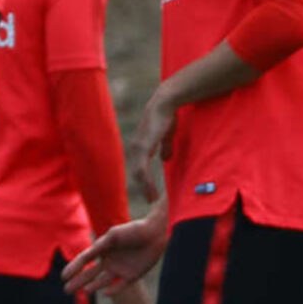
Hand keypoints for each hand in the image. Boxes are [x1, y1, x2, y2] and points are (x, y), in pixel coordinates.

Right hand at [61, 211, 167, 295]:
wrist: (155, 234)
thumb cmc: (134, 230)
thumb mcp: (113, 235)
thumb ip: (100, 243)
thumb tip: (88, 247)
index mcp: (101, 249)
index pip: (84, 260)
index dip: (74, 268)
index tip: (64, 276)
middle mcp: (108, 260)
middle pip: (89, 274)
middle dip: (78, 282)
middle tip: (66, 290)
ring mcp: (119, 269)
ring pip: (101, 281)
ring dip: (92, 286)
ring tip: (84, 292)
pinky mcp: (131, 276)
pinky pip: (120, 286)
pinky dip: (112, 290)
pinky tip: (104, 293)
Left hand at [129, 88, 176, 202]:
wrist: (165, 103)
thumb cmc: (166, 117)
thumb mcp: (166, 136)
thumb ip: (165, 147)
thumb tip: (165, 159)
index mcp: (141, 146)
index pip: (139, 167)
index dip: (144, 180)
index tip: (150, 193)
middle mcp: (136, 148)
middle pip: (137, 174)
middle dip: (144, 187)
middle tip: (151, 200)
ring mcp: (138, 148)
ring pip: (139, 174)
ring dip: (146, 187)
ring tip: (152, 198)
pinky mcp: (143, 147)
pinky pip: (143, 169)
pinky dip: (147, 181)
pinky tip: (152, 189)